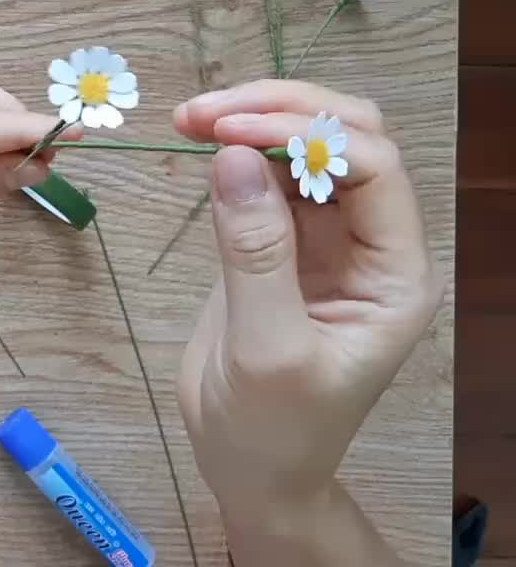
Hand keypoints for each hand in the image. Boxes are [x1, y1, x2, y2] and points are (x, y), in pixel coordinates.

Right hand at [172, 81, 443, 535]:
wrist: (251, 470)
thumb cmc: (273, 427)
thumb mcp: (266, 348)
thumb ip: (255, 252)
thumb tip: (232, 156)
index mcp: (395, 272)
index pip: (372, 168)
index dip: (308, 136)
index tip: (229, 132)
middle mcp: (369, 243)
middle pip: (346, 139)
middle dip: (280, 112)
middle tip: (202, 111)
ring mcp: (325, 240)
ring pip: (306, 149)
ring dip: (252, 122)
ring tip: (188, 117)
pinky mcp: (281, 244)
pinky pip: (269, 178)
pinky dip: (235, 152)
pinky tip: (197, 143)